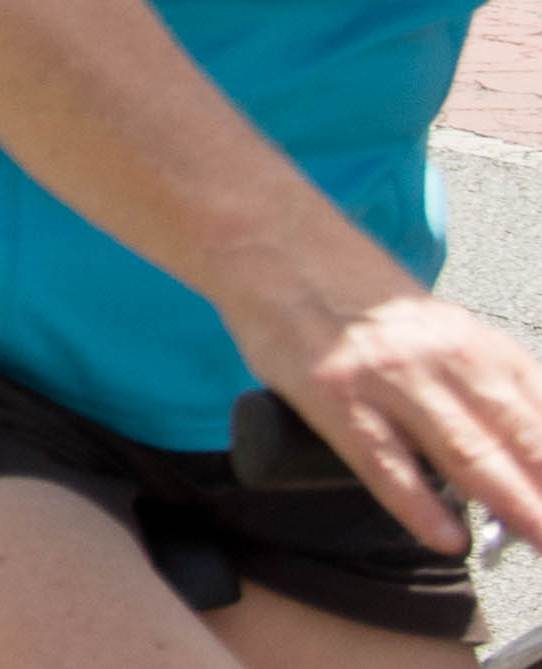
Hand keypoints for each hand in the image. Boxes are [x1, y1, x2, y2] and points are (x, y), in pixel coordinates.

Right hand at [221, 254, 541, 554]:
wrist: (268, 237)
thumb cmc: (347, 284)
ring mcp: (388, 375)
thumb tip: (512, 450)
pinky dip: (419, 505)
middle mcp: (443, 355)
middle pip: (519, 441)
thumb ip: (471, 379)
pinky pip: (384, 459)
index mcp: (474, 341)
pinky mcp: (333, 393)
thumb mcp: (432, 324)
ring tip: (540, 545)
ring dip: (513, 507)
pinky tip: (446, 537)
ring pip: (467, 453)